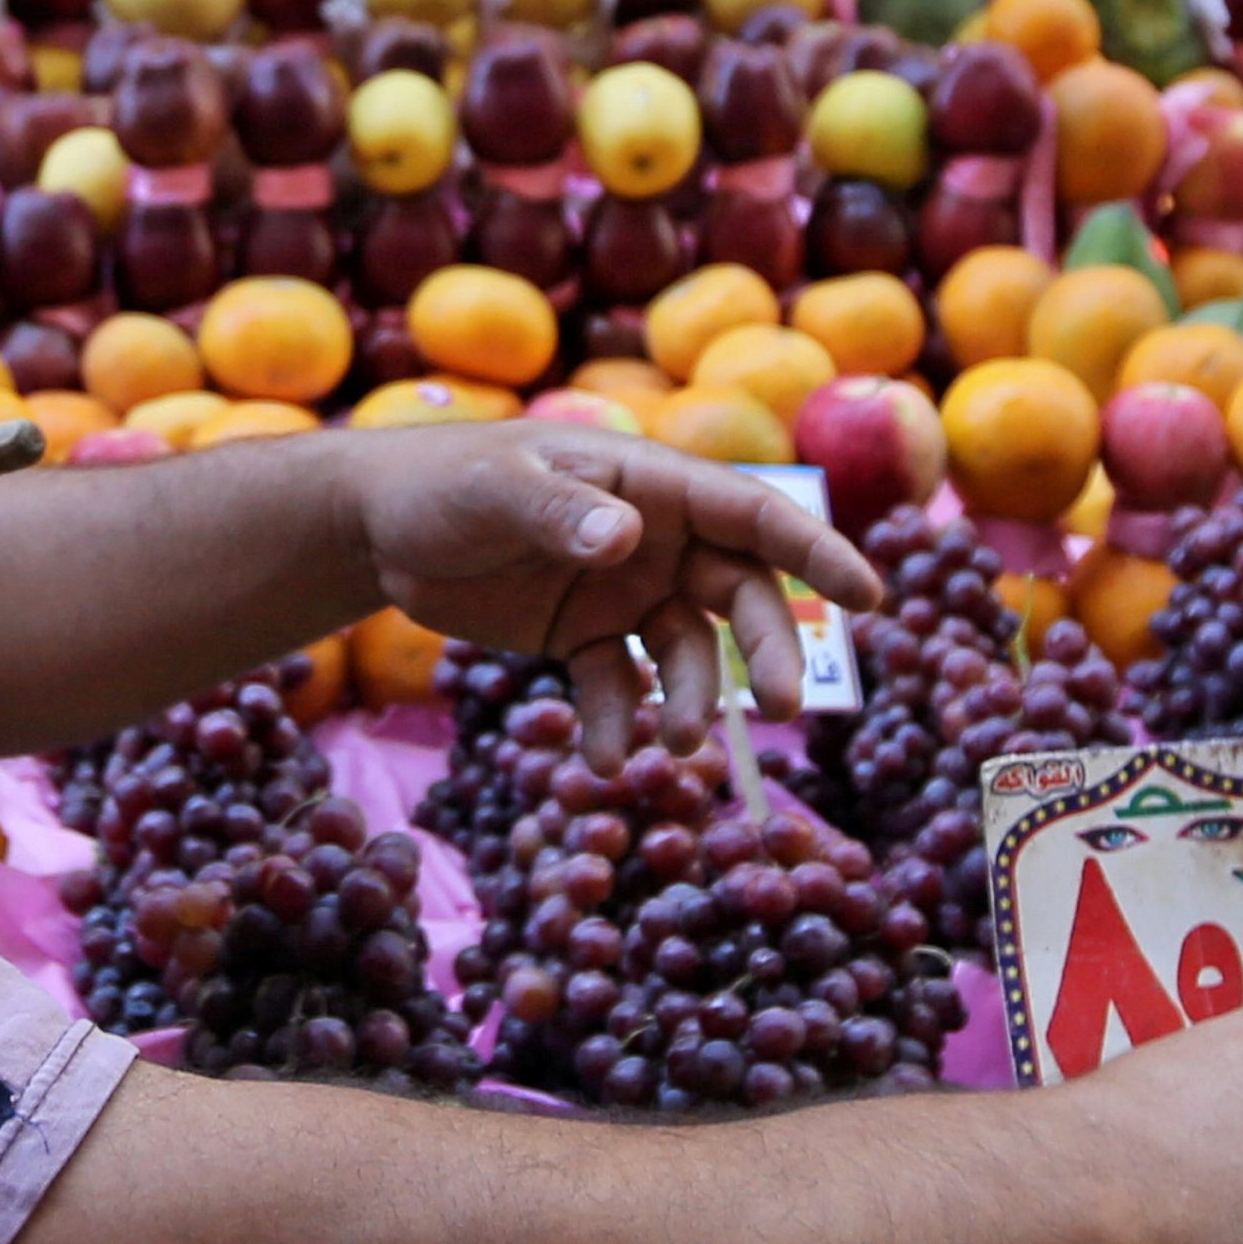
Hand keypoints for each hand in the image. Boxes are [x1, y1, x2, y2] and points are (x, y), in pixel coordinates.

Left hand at [347, 420, 888, 766]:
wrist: (374, 527)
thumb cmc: (439, 484)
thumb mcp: (494, 491)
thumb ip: (560, 511)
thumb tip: (626, 538)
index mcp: (648, 483)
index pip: (750, 514)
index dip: (813, 552)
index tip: (869, 597)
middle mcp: (652, 537)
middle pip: (738, 594)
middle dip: (765, 649)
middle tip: (778, 708)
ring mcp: (622, 590)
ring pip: (689, 651)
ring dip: (693, 699)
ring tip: (673, 746)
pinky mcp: (583, 637)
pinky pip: (622, 685)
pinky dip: (621, 723)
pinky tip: (605, 760)